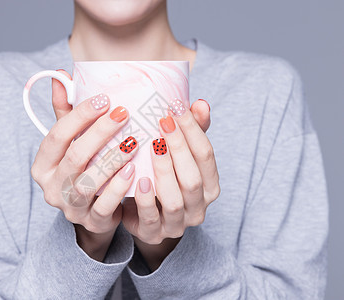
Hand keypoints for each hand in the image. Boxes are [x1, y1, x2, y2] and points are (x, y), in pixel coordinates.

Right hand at [31, 70, 138, 260]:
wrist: (94, 210)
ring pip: (88, 183)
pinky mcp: (91, 221)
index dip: (79, 116)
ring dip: (112, 159)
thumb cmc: (84, 168)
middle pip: (74, 157)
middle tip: (124, 113)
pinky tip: (135, 169)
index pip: (56, 136)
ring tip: (134, 140)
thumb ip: (66, 112)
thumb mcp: (71, 141)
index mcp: (43, 165)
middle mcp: (52, 187)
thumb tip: (62, 74)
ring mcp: (70, 207)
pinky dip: (119, 187)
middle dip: (99, 133)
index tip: (105, 99)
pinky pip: (105, 206)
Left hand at [122, 99, 218, 270]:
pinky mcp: (153, 233)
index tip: (176, 106)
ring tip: (153, 146)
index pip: (206, 155)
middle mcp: (198, 207)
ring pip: (175, 200)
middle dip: (179, 147)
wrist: (141, 214)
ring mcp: (177, 224)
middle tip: (163, 121)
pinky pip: (150, 218)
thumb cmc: (162, 177)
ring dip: (164, 171)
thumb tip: (201, 104)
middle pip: (193, 178)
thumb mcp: (178, 155)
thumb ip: (191, 132)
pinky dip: (145, 199)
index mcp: (209, 186)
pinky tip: (139, 178)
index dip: (193, 130)